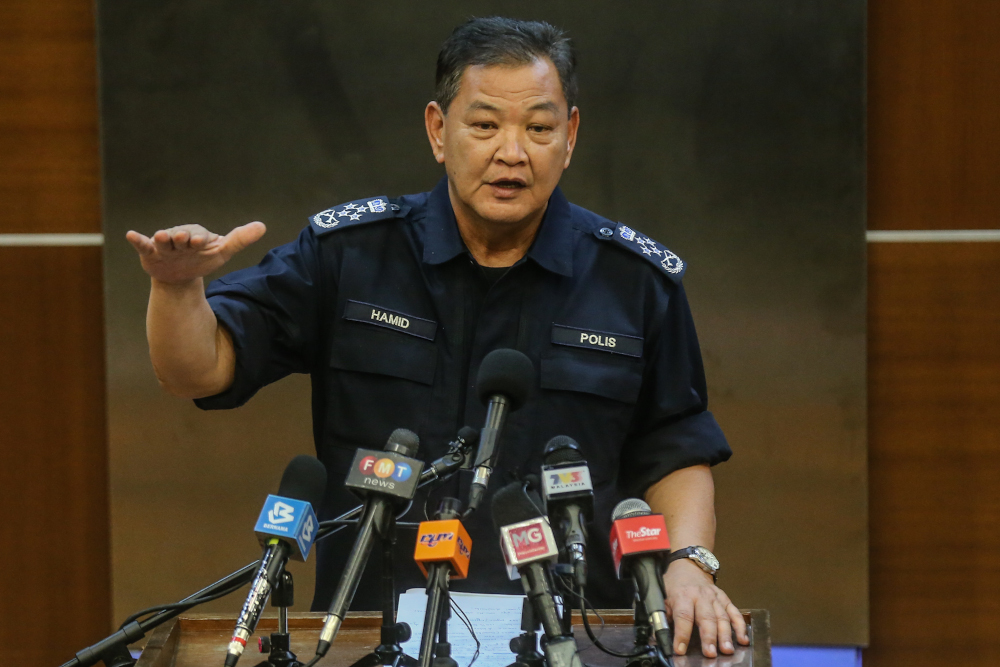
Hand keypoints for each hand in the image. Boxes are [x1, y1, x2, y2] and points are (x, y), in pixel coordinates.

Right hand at [125, 222, 266, 284]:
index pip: (200, 235)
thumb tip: (262, 226)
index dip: (200, 239)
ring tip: (162, 238)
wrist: (181, 277)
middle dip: (182, 238)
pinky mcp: (151, 252)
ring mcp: (164, 244)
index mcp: (196, 235)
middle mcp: (179, 237)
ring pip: (163, 240)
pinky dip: (138, 239)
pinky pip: (143, 244)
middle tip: (184, 240)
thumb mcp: (222, 251)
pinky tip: (131, 235)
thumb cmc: (202, 260)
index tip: (201, 242)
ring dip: (162, 239)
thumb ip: (240, 239)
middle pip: (181, 236)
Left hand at [663, 559, 748, 657]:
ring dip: (726, 635)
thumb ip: (664, 615)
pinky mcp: (725, 599)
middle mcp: (701, 596)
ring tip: (727, 650)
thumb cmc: (675, 583)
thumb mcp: (663, 595)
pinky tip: (743, 639)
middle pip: (706, 618)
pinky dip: (740, 627)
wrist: (689, 565)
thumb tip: (658, 634)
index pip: (683, 617)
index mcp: (683, 595)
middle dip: (709, 637)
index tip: (680, 649)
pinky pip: (734, 613)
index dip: (682, 634)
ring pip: (722, 617)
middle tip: (710, 653)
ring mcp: (715, 598)